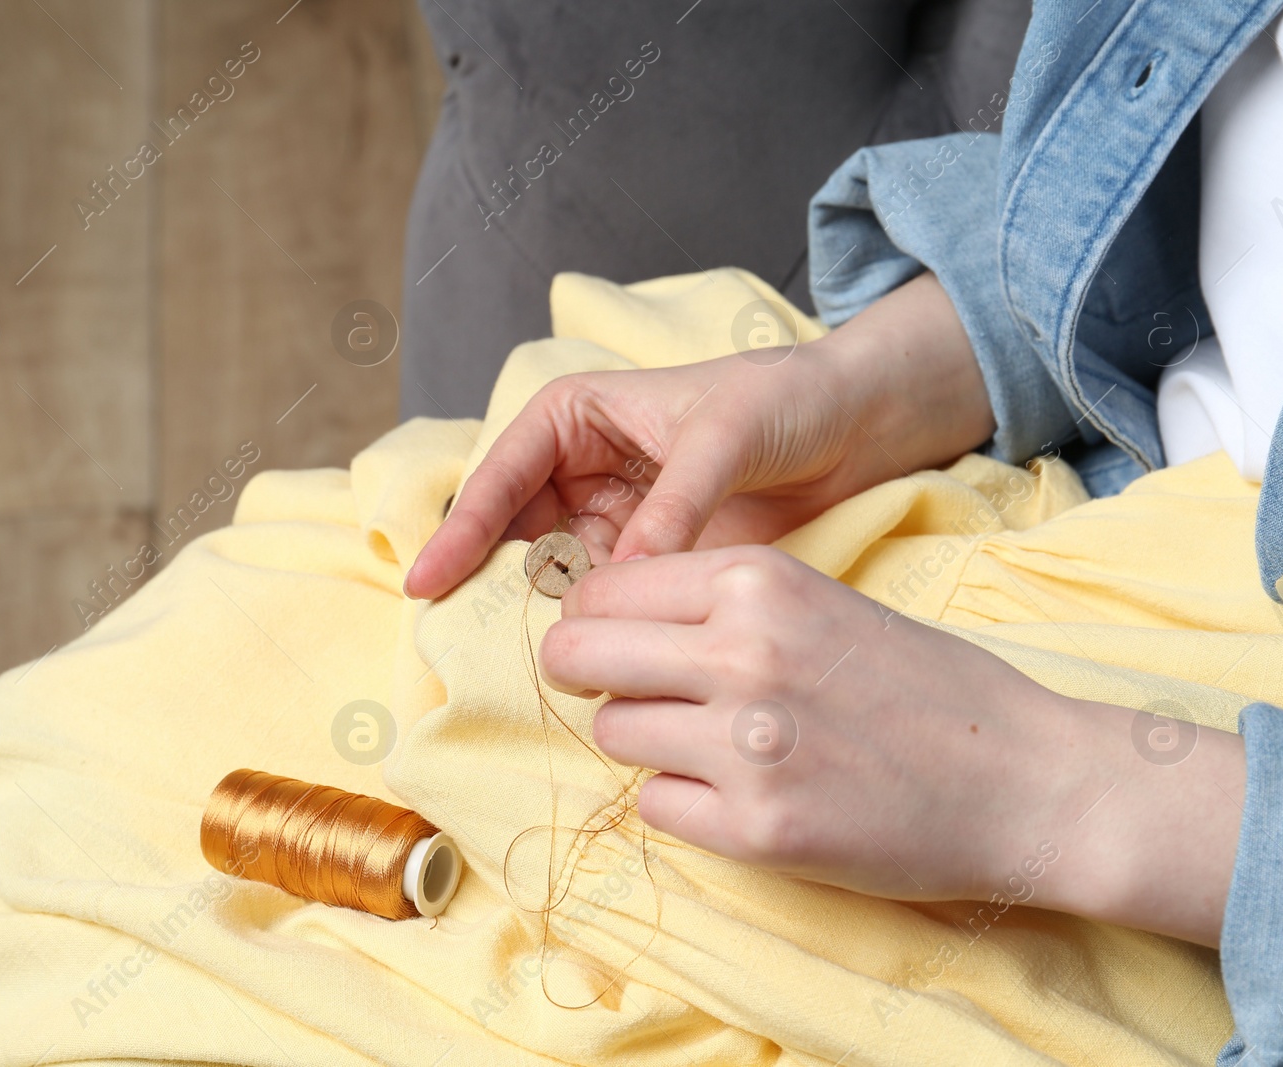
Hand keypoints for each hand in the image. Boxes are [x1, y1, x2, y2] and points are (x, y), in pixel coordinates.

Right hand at [403, 273, 994, 599]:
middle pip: (514, 534)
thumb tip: (628, 578)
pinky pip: (605, 600)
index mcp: (576, 416)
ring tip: (531, 658)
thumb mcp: (724, 439)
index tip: (429, 582)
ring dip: (545, 614)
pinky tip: (588, 658)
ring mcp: (613, 520)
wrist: (853, 425)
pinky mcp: (649, 563)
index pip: (503, 474)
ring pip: (554, 576)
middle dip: (492, 583)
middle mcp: (580, 470)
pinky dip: (595, 628)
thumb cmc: (785, 400)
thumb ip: (674, 507)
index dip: (463, 529)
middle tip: (464, 641)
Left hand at [541, 546, 1246, 945]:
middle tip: (627, 690)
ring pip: (612, 732)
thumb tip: (608, 621)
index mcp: (757, 581)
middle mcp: (741, 652)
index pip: (601, 590)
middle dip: (585, 675)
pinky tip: (744, 793)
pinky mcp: (756, 829)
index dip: (593, 619)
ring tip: (715, 744)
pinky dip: (686, 803)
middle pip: (575, 655)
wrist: (1026, 778)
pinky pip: (656, 806)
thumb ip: (720, 605)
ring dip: (647, 740)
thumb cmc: (927, 685)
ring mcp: (745, 744)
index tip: (610, 639)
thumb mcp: (820, 602)